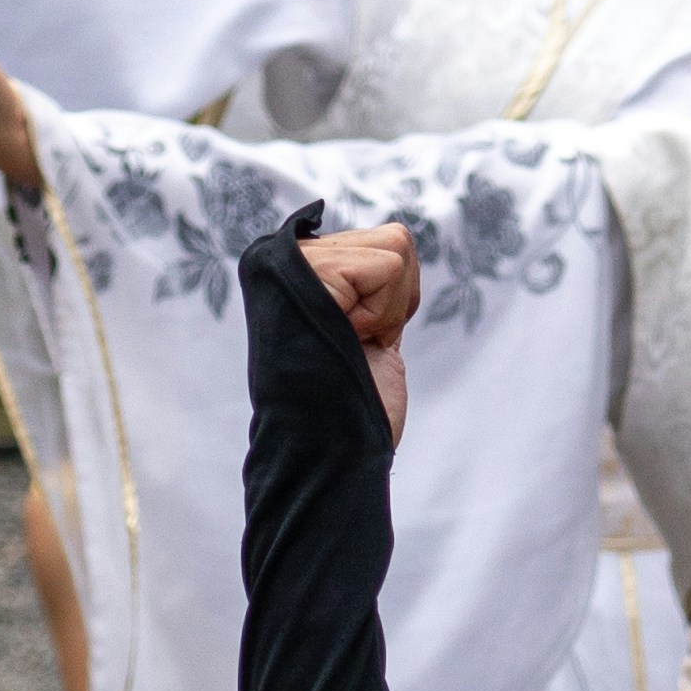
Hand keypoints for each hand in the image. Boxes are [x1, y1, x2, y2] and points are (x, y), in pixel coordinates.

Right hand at [292, 213, 420, 439]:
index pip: (388, 245)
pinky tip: (350, 336)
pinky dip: (384, 311)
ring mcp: (300, 258)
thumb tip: (396, 244)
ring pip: (397, 246)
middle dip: (394, 302)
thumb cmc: (350, 407)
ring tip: (351, 339)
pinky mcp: (312, 266)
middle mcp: (293, 256)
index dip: (392, 302)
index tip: (362, 341)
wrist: (331, 450)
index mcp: (305, 270)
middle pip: (396, 240)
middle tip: (357, 343)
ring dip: (389, 308)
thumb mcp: (367, 331)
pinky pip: (390, 266)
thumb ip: (371, 287)